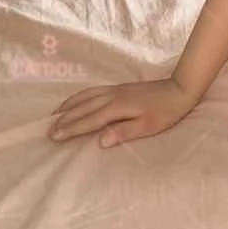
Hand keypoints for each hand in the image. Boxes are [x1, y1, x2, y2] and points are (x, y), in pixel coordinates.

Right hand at [47, 78, 196, 147]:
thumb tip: (101, 141)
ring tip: (55, 115)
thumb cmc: (166, 112)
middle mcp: (112, 96)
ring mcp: (115, 90)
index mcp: (118, 107)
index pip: (89, 120)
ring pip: (86, 96)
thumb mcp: (148, 126)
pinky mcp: (119, 87)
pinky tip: (76, 101)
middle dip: (64, 119)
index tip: (55, 136)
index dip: (71, 128)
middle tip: (48, 131)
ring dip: (69, 106)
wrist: (179, 89)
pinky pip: (93, 91)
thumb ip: (124, 132)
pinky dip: (79, 96)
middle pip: (83, 107)